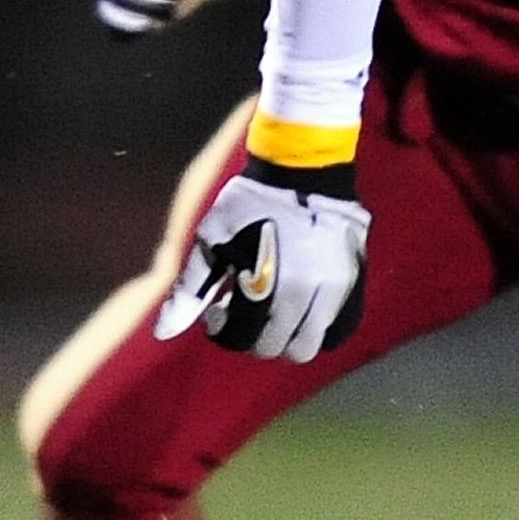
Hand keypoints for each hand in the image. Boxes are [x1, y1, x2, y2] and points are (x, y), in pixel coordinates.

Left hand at [154, 160, 368, 362]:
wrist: (302, 171)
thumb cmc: (248, 205)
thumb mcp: (211, 241)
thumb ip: (190, 290)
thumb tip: (164, 332)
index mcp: (265, 286)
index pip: (242, 340)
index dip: (223, 331)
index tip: (218, 310)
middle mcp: (305, 296)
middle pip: (276, 348)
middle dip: (253, 338)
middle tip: (244, 311)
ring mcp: (335, 292)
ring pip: (309, 346)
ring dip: (285, 337)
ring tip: (271, 310)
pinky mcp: (354, 284)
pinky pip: (338, 329)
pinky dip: (316, 329)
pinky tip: (299, 307)